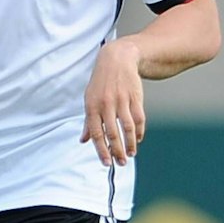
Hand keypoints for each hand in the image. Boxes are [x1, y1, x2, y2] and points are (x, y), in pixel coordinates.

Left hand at [81, 40, 144, 164]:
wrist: (117, 59)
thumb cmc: (101, 83)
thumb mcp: (89, 99)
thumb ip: (88, 121)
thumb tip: (83, 141)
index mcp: (92, 106)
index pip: (97, 133)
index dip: (101, 150)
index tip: (107, 163)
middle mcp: (106, 104)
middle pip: (113, 133)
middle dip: (117, 151)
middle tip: (122, 163)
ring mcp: (121, 100)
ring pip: (127, 128)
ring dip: (130, 144)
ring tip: (131, 154)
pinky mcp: (135, 97)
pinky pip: (139, 118)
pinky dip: (139, 131)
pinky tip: (137, 139)